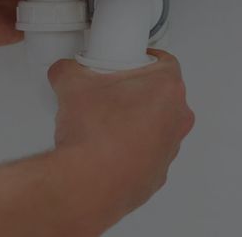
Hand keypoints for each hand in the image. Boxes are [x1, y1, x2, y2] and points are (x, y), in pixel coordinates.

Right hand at [48, 49, 194, 228]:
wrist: (89, 183)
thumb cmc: (95, 136)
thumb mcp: (71, 84)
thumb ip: (68, 69)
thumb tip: (64, 72)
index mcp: (166, 89)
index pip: (163, 61)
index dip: (141, 59)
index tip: (125, 63)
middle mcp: (176, 119)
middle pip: (160, 93)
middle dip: (136, 90)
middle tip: (109, 92)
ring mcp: (170, 149)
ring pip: (156, 124)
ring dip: (135, 121)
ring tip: (103, 122)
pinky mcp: (157, 173)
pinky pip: (147, 152)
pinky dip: (130, 148)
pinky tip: (105, 148)